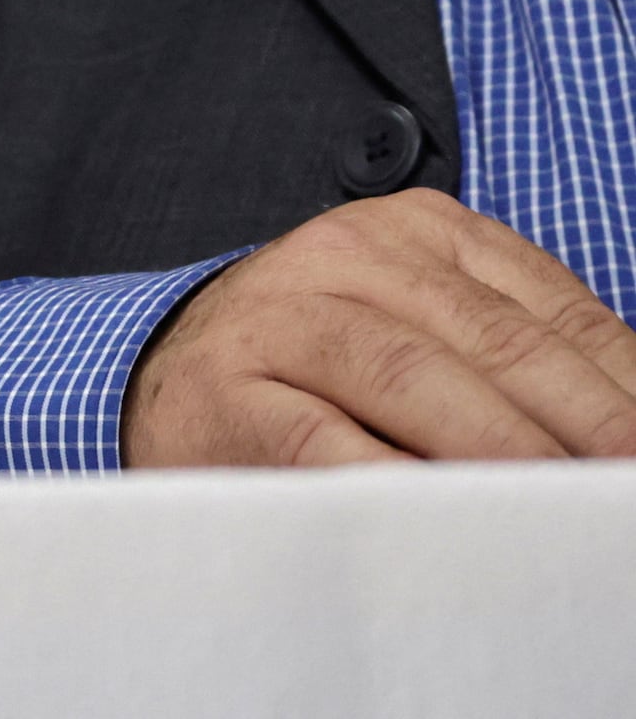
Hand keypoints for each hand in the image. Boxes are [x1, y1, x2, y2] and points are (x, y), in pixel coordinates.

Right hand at [124, 191, 635, 462]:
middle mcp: (341, 254)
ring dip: (506, 451)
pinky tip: (456, 524)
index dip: (623, 382)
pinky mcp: (226, 396)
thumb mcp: (428, 330)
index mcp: (410, 230)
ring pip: (411, 376)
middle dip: (588, 422)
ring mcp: (276, 319)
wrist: (166, 386)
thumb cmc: (328, 377)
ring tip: (569, 510)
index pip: (549, 309)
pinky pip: (326, 446)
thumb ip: (518, 359)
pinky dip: (399, 485)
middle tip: (632, 487)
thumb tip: (629, 430)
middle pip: (492, 340)